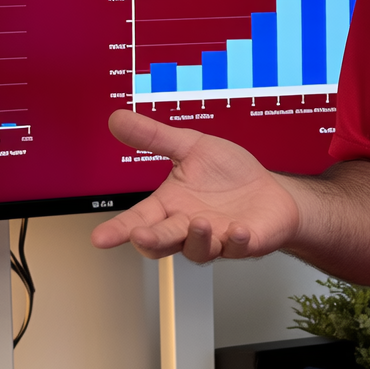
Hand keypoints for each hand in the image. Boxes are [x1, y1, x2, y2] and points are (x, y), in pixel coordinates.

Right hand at [94, 109, 300, 262]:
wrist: (269, 190)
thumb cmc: (229, 174)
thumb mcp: (191, 147)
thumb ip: (154, 137)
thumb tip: (118, 118)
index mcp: (171, 205)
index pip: (138, 220)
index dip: (118, 230)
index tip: (100, 237)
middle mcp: (187, 226)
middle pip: (161, 242)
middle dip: (150, 240)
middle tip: (139, 235)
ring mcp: (215, 238)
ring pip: (196, 249)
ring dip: (197, 238)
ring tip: (200, 221)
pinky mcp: (243, 243)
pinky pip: (237, 248)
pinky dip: (236, 241)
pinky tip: (237, 229)